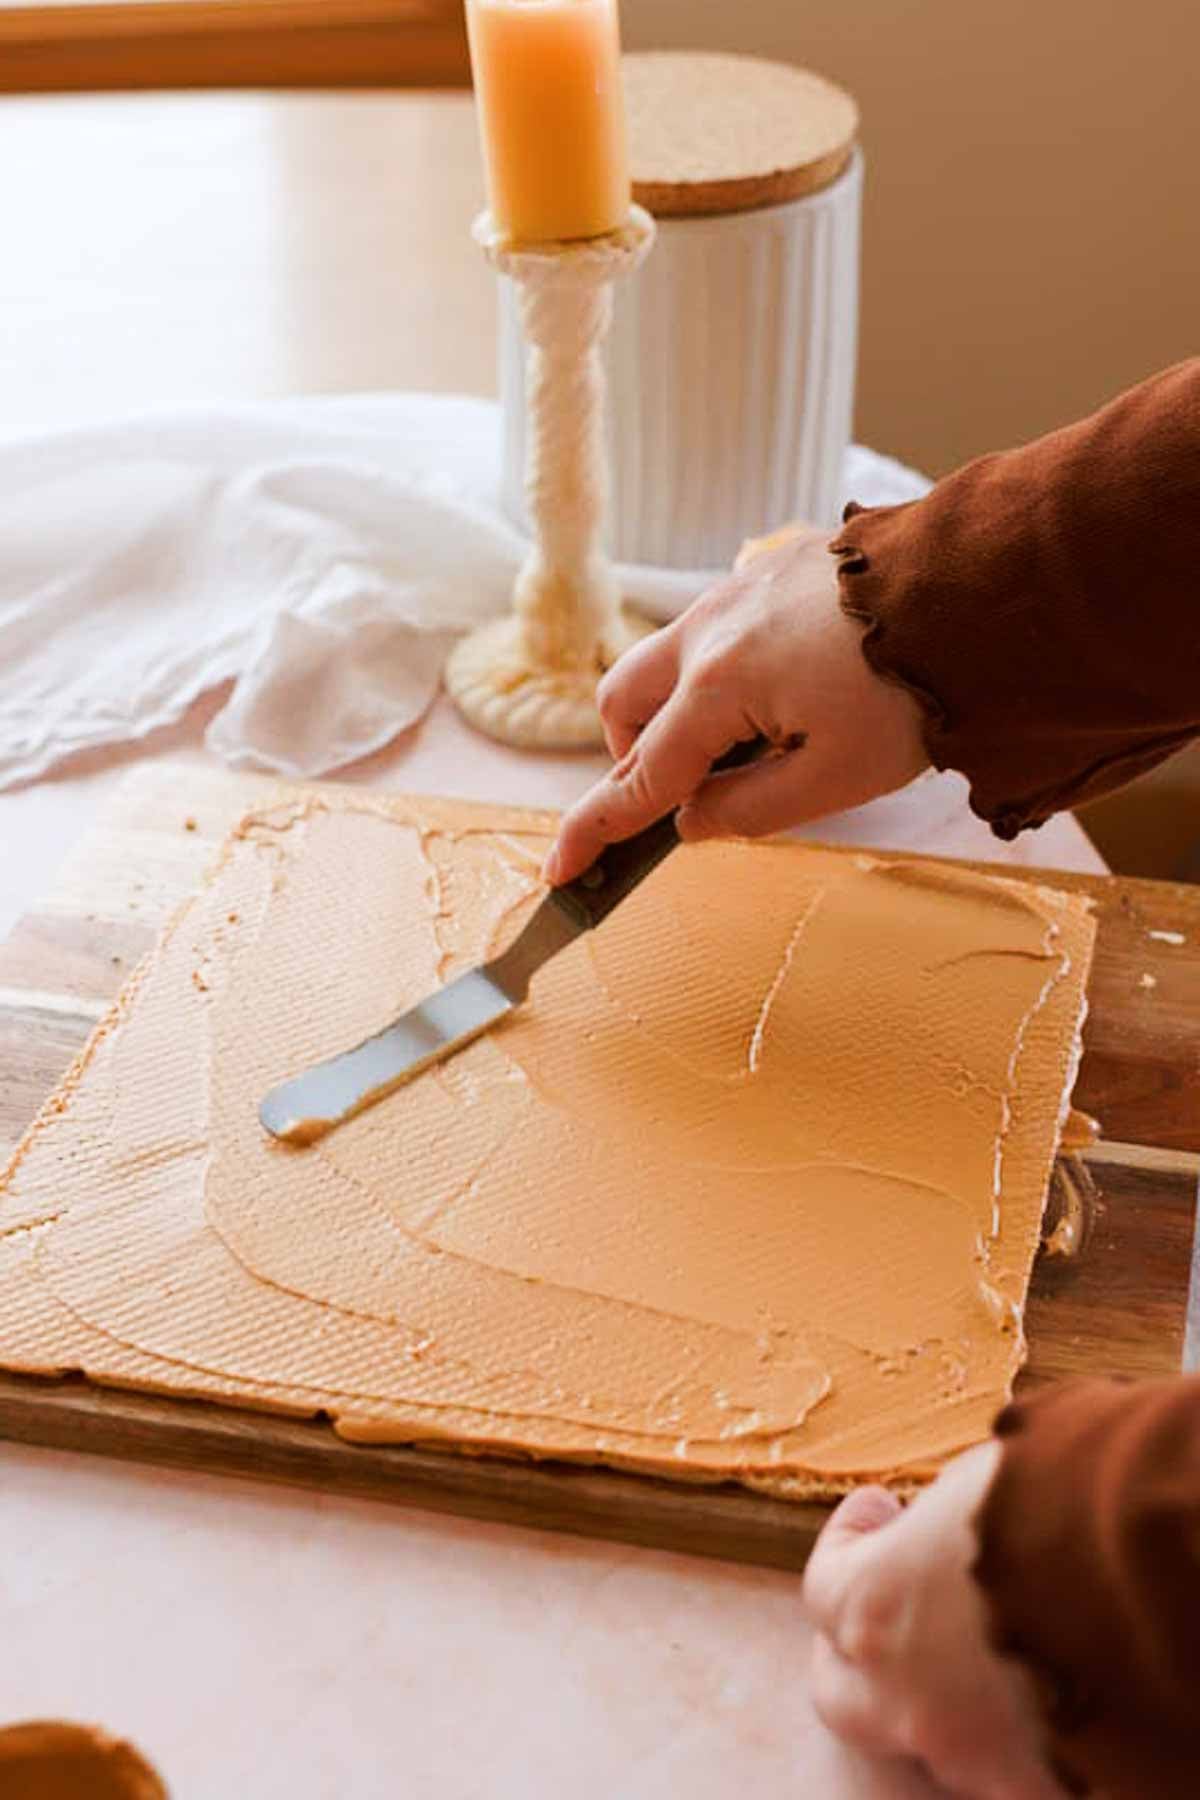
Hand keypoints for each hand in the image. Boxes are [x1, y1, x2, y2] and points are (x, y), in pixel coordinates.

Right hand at [544, 526, 927, 883]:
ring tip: (751, 742)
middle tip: (688, 793)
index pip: (639, 776)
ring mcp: (733, 589)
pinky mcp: (764, 569)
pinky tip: (785, 689)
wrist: (976, 594)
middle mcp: (708, 630)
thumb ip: (748, 811)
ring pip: (660, 660)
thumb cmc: (912, 692)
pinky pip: (709, 628)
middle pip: (622, 703)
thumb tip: (690, 821)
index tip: (561, 869)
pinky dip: (714, 672)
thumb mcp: (836, 781)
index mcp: (717, 687)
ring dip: (675, 711)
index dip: (596, 829)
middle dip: (634, 756)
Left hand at [803, 1445, 1067, 1799]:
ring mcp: (967, 1753)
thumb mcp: (979, 1481)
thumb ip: (940, 1517)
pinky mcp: (1034, 1787)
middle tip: (886, 1610)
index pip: (824, 1586)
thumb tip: (946, 1518)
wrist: (1153, 1568)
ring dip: (942, 1695)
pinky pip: (1008, 1772)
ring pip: (930, 1736)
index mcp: (875, 1604)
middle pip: (842, 1692)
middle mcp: (904, 1693)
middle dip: (859, 1653)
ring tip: (988, 1647)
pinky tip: (1051, 1695)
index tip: (878, 1509)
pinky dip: (1018, 1741)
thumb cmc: (1060, 1500)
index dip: (848, 1542)